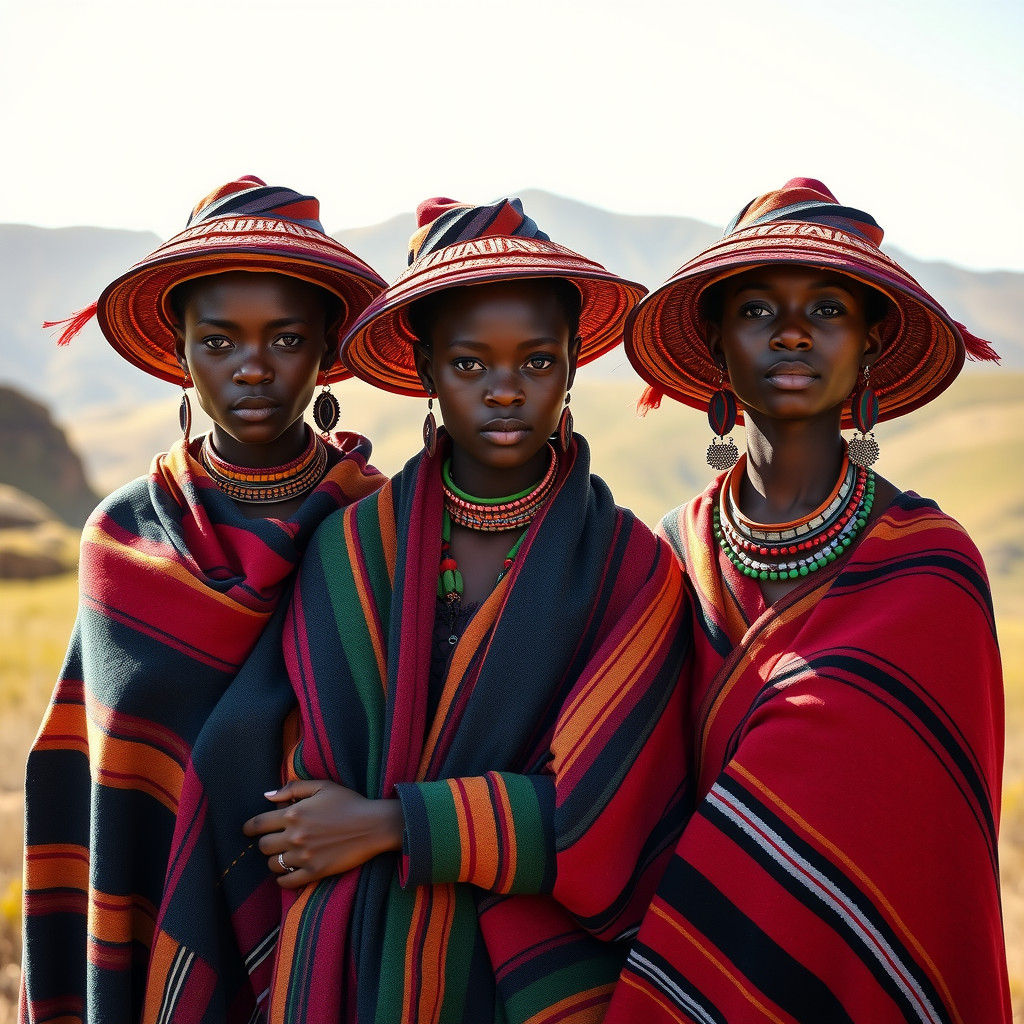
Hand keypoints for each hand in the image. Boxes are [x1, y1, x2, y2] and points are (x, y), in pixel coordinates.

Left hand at [242, 780, 403, 888]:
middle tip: (273, 841)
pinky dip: (283, 879)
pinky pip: (286, 882)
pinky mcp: (314, 871)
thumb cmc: (348, 802)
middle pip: (263, 846)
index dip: (249, 828)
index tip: (249, 830)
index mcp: (294, 814)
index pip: (258, 824)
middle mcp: (295, 836)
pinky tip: (288, 872)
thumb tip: (267, 796)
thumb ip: (292, 788)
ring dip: (275, 860)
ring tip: (284, 855)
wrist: (373, 825)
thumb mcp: (322, 786)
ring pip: (273, 864)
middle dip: (265, 843)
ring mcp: (304, 856)